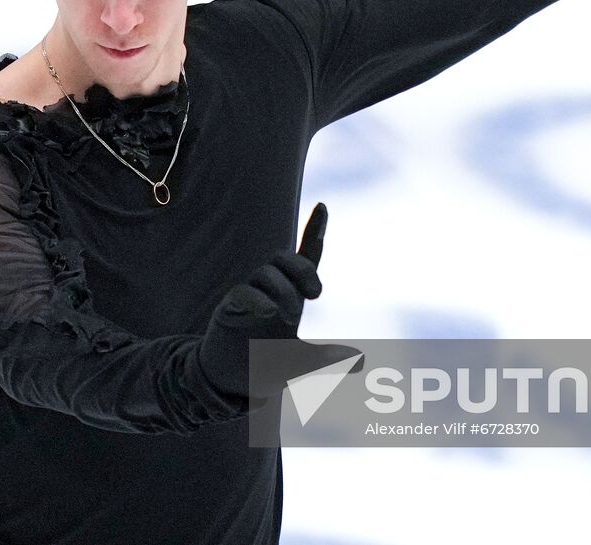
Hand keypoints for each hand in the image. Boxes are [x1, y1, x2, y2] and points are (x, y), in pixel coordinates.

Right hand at [198, 203, 362, 399]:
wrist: (237, 385)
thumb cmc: (271, 365)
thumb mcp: (305, 364)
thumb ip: (329, 359)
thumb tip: (361, 359)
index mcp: (292, 295)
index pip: (305, 256)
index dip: (314, 231)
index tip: (323, 206)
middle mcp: (270, 290)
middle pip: (284, 259)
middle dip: (301, 270)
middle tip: (315, 295)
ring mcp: (248, 297)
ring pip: (266, 273)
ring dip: (282, 290)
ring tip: (286, 316)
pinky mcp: (228, 310)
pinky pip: (242, 293)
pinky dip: (256, 299)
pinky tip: (268, 311)